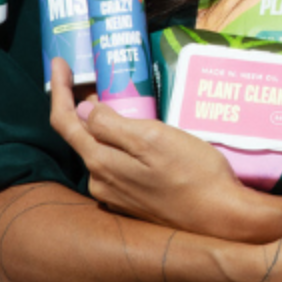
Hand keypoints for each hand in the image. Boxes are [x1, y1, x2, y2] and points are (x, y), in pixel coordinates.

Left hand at [46, 58, 268, 241]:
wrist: (221, 218)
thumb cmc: (194, 174)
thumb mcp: (154, 138)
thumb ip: (113, 125)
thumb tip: (85, 109)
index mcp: (100, 162)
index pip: (64, 122)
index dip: (60, 90)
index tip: (60, 63)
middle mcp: (100, 182)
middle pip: (83, 136)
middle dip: (86, 107)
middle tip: (104, 80)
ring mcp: (116, 196)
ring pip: (103, 152)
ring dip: (109, 128)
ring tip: (131, 106)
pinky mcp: (133, 204)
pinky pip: (119, 168)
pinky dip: (123, 148)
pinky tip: (143, 141)